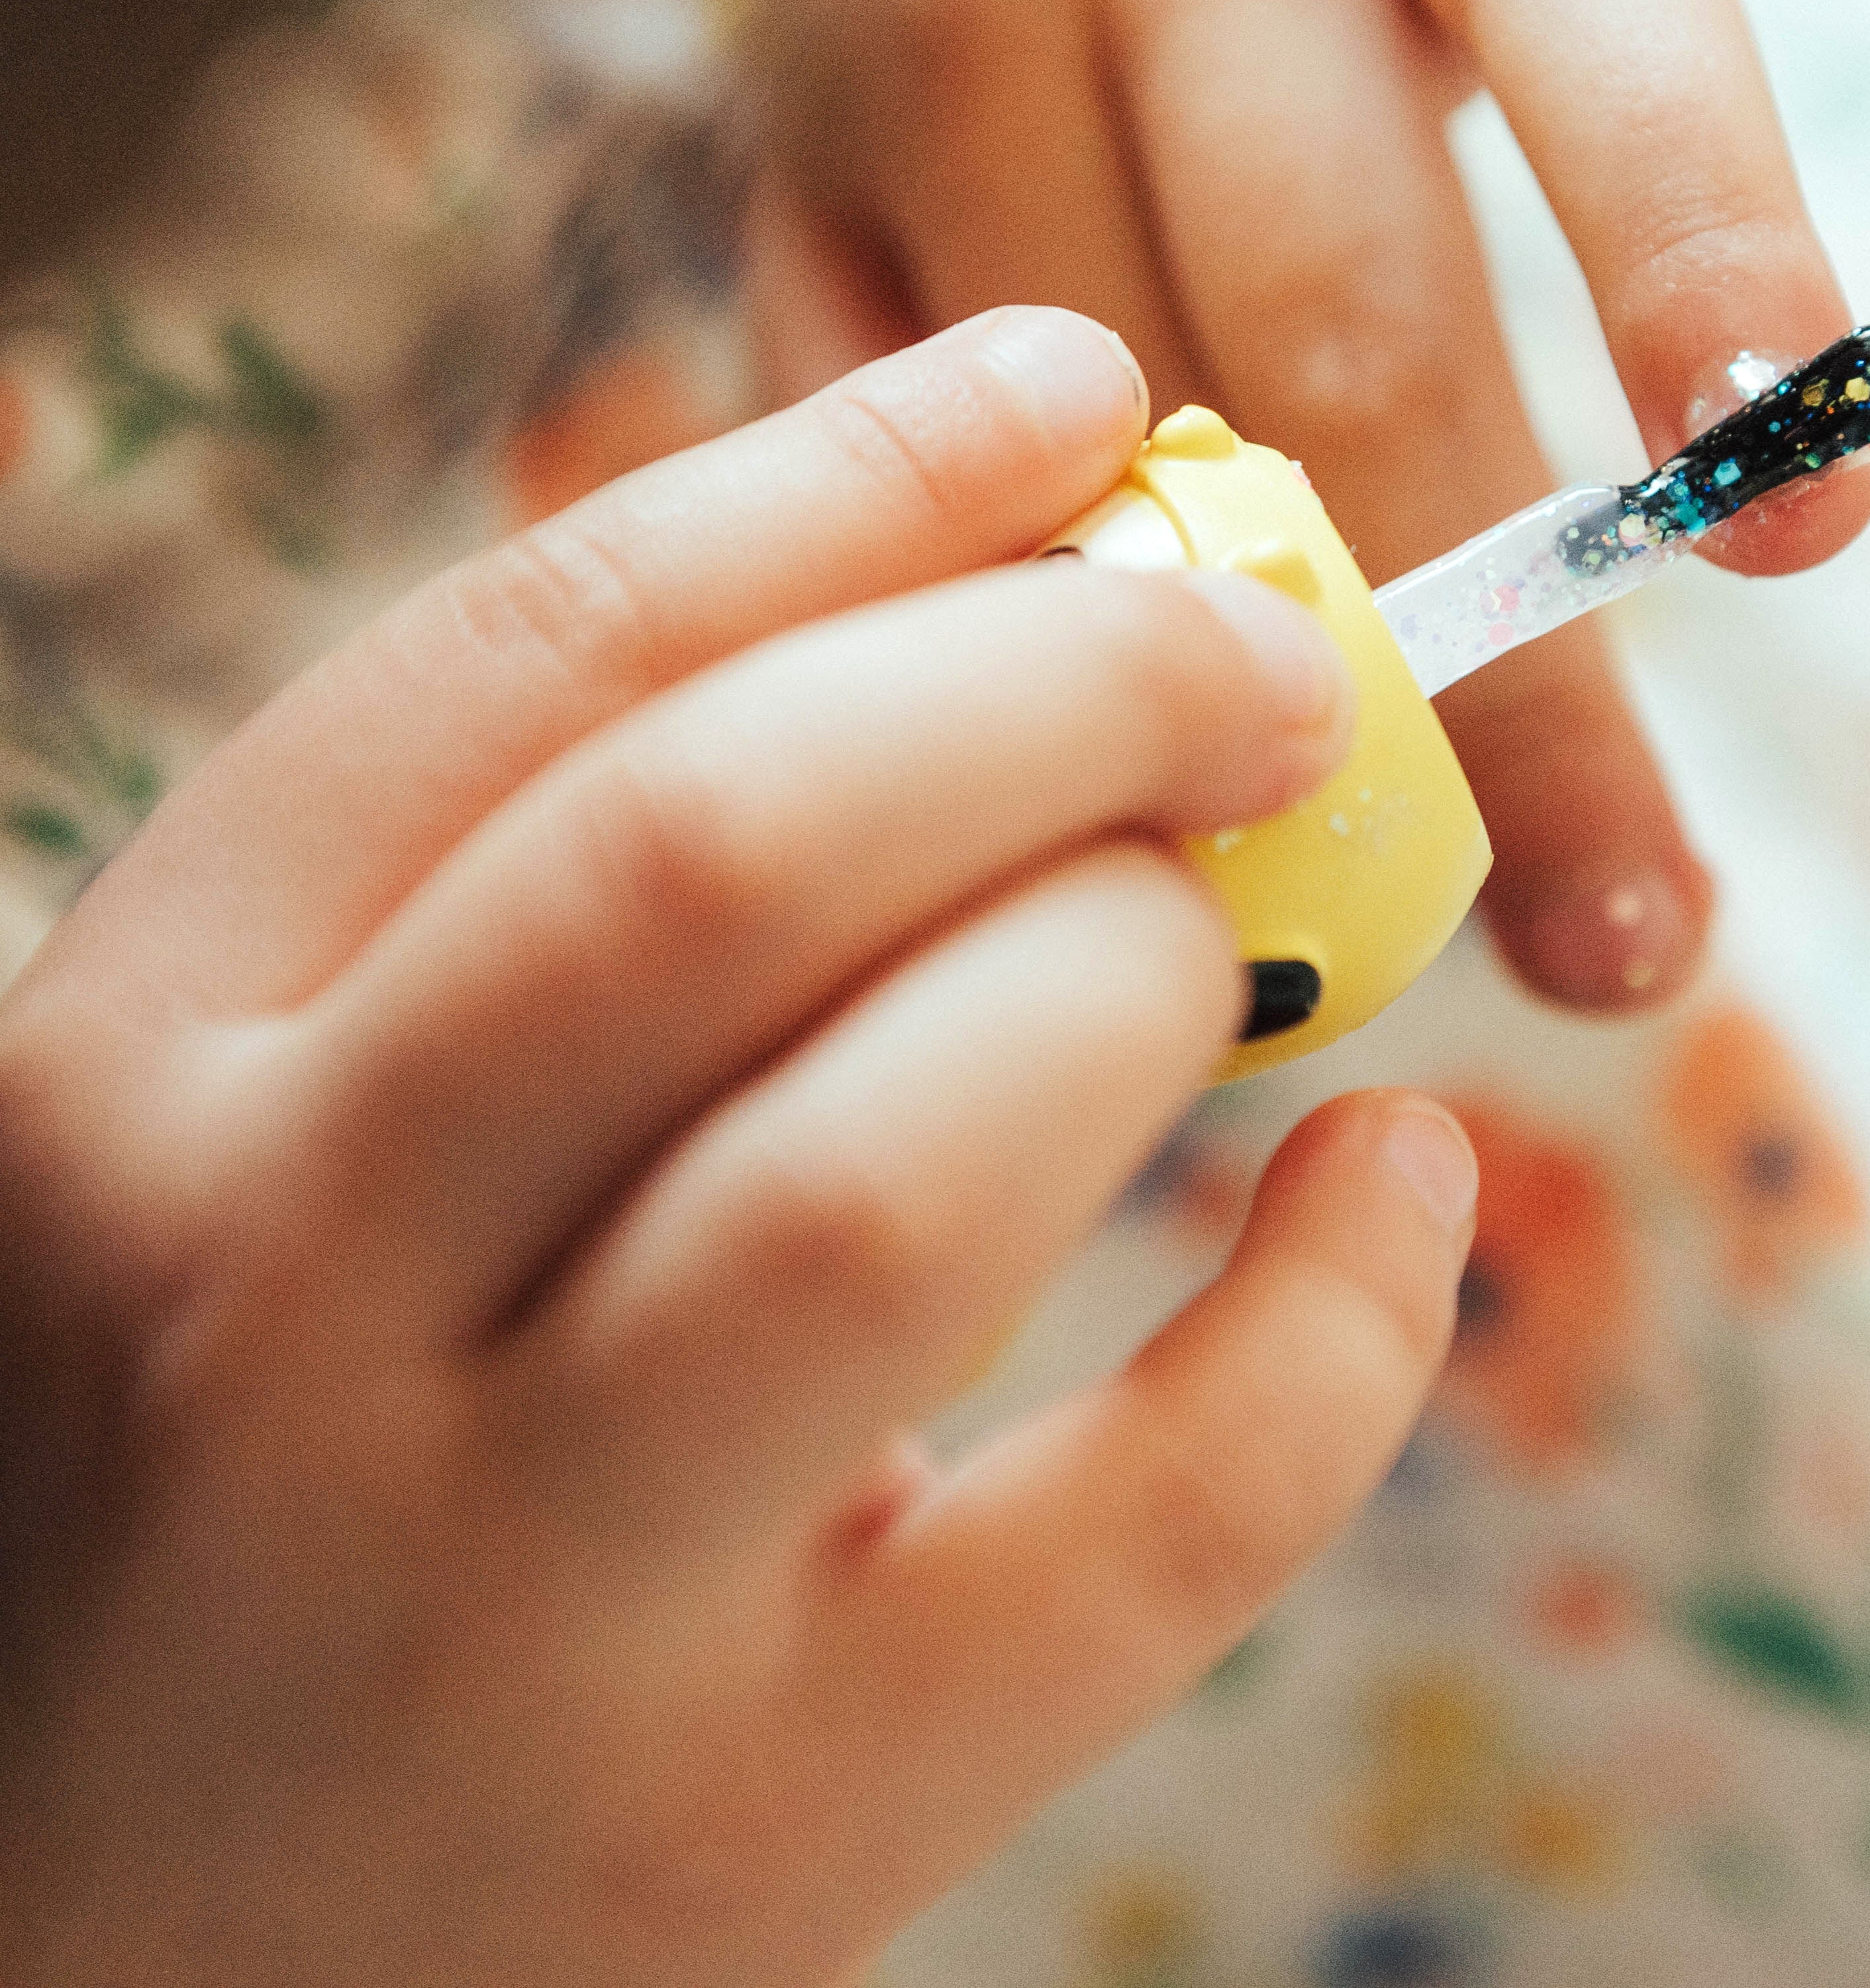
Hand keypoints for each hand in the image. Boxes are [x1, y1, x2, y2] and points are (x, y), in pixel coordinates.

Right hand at [0, 307, 1475, 1987]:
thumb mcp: (292, 1125)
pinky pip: (1147, 1528)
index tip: (1075, 386)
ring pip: (900, 1172)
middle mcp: (271, 1307)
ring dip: (1141, 979)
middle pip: (727, 856)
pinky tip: (1397, 1178)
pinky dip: (1342, 1320)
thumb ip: (549, 883)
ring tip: (1227, 945)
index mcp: (138, 1062)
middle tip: (1259, 659)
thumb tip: (984, 590)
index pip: (541, 656)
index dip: (857, 478)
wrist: (124, 1973)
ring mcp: (509, 1598)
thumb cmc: (262, 1459)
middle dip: (1064, 685)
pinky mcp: (759, 1829)